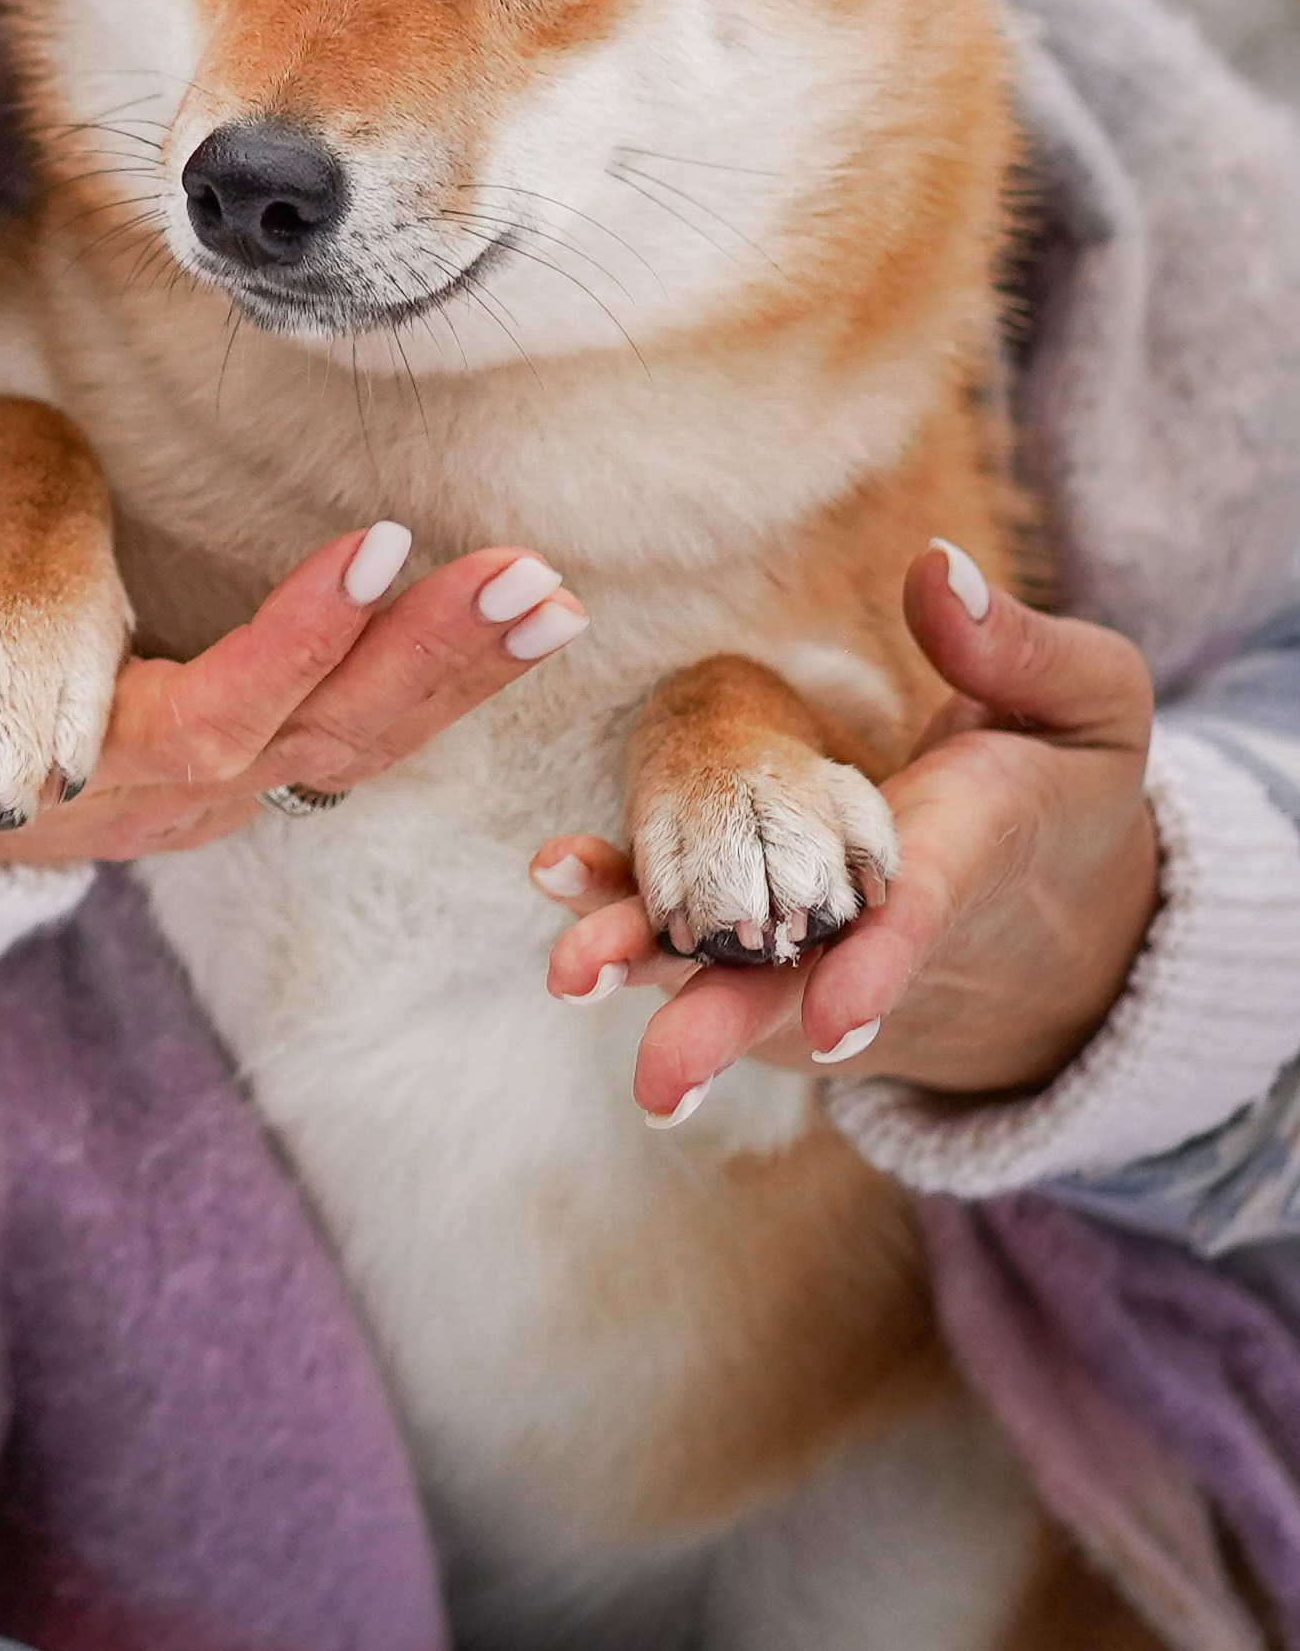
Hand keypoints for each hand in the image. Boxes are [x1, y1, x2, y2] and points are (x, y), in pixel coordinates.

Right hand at [0, 461, 589, 867]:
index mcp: (54, 773)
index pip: (200, 724)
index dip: (290, 645)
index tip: (371, 554)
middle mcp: (150, 802)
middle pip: (312, 752)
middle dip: (422, 667)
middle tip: (527, 581)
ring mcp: (199, 789)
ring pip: (344, 752)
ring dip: (449, 676)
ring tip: (544, 592)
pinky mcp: (228, 757)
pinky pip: (344, 733)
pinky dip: (427, 679)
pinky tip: (505, 612)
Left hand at [539, 548, 1159, 1124]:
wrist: (1069, 925)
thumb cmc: (1067, 785)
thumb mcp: (1087, 706)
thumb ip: (1022, 649)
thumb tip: (940, 571)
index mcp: (969, 862)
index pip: (918, 923)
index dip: (875, 971)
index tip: (831, 1021)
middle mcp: (884, 932)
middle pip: (799, 989)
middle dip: (723, 1025)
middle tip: (655, 1079)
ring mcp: (825, 954)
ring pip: (735, 978)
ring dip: (651, 978)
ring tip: (568, 972)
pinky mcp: (782, 950)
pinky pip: (702, 945)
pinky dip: (631, 922)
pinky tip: (562, 883)